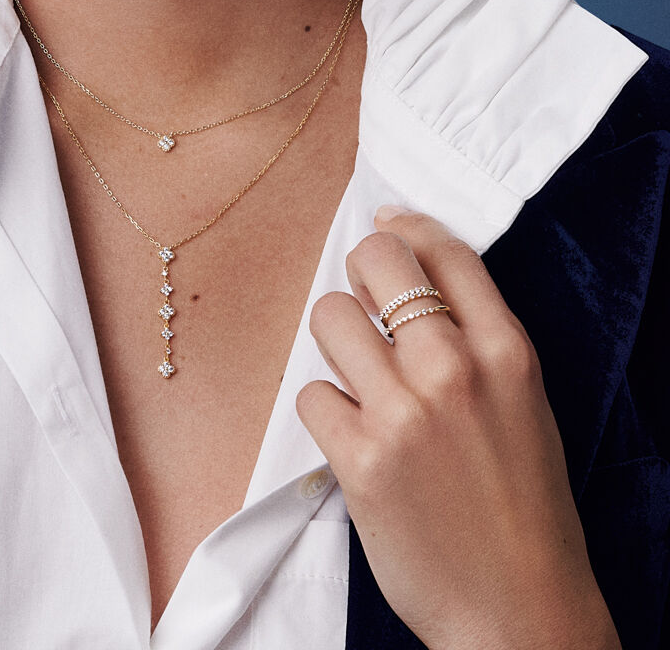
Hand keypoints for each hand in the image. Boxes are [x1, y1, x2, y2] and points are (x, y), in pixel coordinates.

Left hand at [296, 208, 620, 649]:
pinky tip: (355, 438)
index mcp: (508, 352)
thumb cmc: (521, 503)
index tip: (387, 224)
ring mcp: (403, 413)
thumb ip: (475, 337)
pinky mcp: (359, 458)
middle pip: (377, 262)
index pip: (445, 250)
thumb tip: (410, 270)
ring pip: (328, 317)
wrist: (518, 609)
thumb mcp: (523, 403)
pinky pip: (310, 394)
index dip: (407, 225)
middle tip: (362, 300)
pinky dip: (326, 411)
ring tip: (360, 379)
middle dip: (360, 270)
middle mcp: (455, 370)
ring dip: (336, 343)